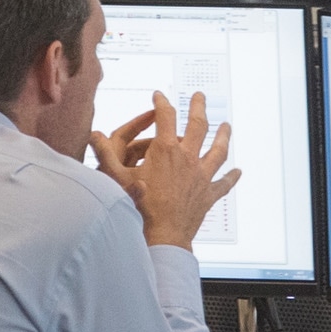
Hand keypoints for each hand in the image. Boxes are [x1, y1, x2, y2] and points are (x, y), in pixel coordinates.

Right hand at [93, 91, 238, 252]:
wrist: (163, 235)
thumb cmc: (139, 207)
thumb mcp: (117, 178)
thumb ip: (104, 154)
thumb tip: (92, 134)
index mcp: (166, 150)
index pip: (165, 116)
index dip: (161, 102)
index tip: (159, 96)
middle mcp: (187, 158)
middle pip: (198, 125)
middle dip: (197, 107)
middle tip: (199, 96)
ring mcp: (201, 176)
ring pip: (218, 150)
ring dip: (223, 136)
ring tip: (227, 125)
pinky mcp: (208, 194)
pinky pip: (223, 183)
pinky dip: (231, 177)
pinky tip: (238, 171)